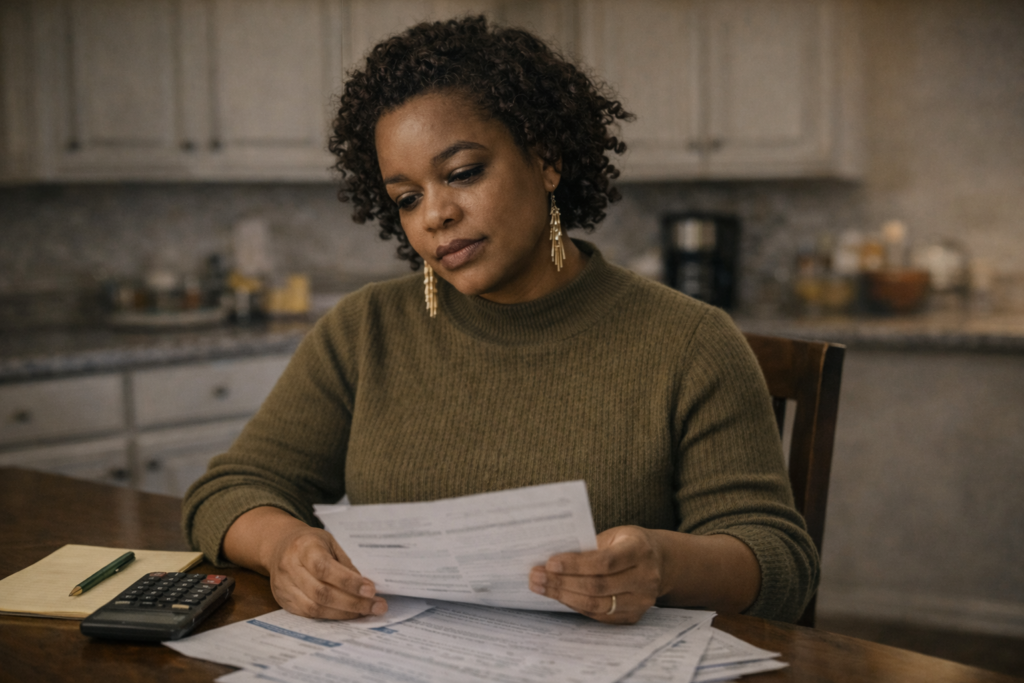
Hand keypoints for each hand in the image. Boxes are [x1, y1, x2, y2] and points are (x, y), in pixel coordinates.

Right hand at [224, 506, 387, 619]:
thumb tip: (367, 588)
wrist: (280, 546)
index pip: (325, 568)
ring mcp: (284, 586)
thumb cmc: (311, 543)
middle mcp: (290, 567)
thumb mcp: (330, 543)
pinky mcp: (283, 601)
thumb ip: (345, 564)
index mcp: (304, 547)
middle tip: (377, 606)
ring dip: (344, 613)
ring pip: (315, 608)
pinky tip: (348, 614)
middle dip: (352, 603)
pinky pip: (309, 615)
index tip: (371, 590)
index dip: (348, 582)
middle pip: (321, 593)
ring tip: (366, 612)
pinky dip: (332, 616)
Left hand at [528, 525, 663, 623]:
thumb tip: (551, 560)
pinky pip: (599, 615)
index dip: (575, 564)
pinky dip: (576, 606)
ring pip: (597, 605)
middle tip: (536, 577)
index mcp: (640, 550)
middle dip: (562, 582)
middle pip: (598, 586)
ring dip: (564, 597)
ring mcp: (642, 601)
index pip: (605, 561)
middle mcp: (646, 578)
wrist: (659, 561)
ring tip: (541, 587)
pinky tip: (559, 596)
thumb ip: (589, 547)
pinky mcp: (634, 617)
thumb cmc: (627, 544)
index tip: (549, 563)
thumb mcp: (613, 536)